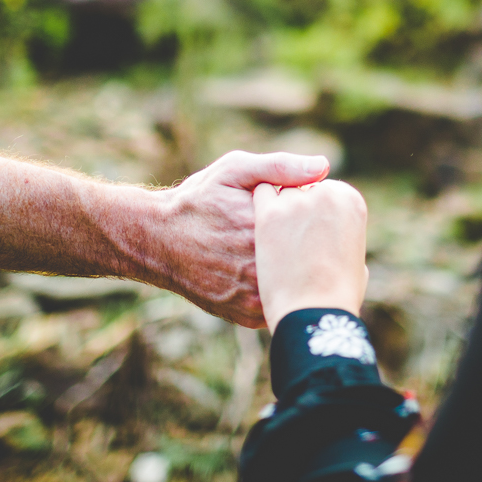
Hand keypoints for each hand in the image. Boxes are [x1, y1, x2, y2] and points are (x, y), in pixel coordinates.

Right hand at [149, 151, 330, 327]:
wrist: (158, 240)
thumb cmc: (198, 200)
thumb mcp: (235, 170)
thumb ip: (280, 167)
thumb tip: (323, 166)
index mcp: (264, 228)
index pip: (314, 226)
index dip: (317, 218)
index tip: (311, 210)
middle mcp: (260, 266)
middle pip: (310, 259)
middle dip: (311, 247)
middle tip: (299, 234)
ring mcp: (254, 295)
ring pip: (298, 287)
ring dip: (301, 274)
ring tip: (289, 255)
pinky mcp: (247, 315)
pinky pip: (281, 305)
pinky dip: (285, 292)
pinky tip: (278, 275)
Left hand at [253, 180, 368, 333]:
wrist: (311, 314)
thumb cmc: (338, 295)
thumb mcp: (358, 264)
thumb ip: (346, 236)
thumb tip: (339, 226)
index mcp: (350, 200)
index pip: (328, 193)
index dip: (319, 216)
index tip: (314, 239)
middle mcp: (325, 194)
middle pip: (304, 190)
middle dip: (299, 209)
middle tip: (296, 242)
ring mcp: (296, 202)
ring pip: (283, 192)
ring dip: (279, 210)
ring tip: (278, 243)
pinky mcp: (268, 213)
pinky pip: (260, 194)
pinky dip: (259, 206)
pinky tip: (261, 231)